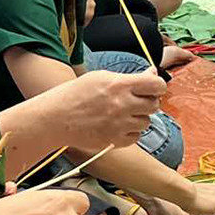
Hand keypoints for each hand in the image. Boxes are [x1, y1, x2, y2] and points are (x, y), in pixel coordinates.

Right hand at [39, 69, 165, 155]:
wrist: (56, 118)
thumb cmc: (76, 94)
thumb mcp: (102, 77)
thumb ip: (129, 77)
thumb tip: (152, 74)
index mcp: (119, 85)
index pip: (156, 85)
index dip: (158, 86)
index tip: (152, 87)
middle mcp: (122, 105)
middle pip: (154, 105)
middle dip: (148, 101)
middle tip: (135, 100)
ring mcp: (119, 124)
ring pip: (146, 122)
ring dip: (139, 117)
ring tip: (122, 113)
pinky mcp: (115, 140)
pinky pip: (136, 137)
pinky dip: (130, 132)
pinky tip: (117, 125)